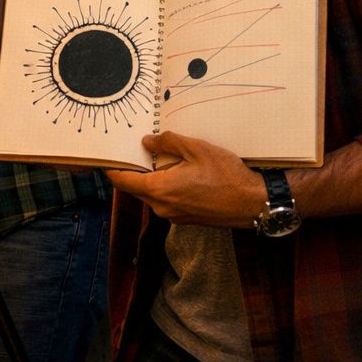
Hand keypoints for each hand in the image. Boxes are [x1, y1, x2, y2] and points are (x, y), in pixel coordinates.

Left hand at [105, 131, 265, 227]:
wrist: (255, 204)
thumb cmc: (227, 176)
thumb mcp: (196, 149)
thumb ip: (168, 142)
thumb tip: (147, 142)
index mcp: (159, 190)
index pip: (122, 181)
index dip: (111, 168)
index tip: (106, 156)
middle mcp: (162, 207)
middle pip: (135, 188)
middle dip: (132, 171)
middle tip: (134, 151)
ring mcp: (174, 216)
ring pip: (151, 195)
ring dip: (151, 179)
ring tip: (159, 158)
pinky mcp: (186, 219)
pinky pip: (166, 201)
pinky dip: (165, 187)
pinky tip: (177, 173)